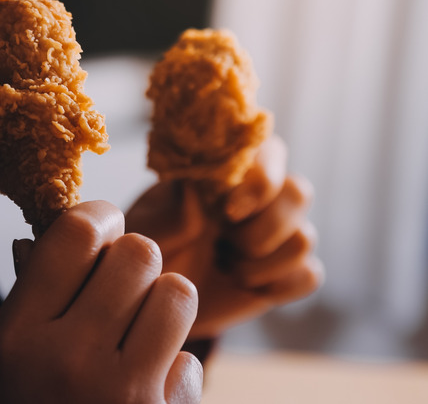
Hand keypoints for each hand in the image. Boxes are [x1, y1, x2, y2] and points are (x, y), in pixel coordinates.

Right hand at [0, 201, 202, 403]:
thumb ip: (11, 312)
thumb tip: (33, 246)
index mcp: (15, 340)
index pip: (75, 235)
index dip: (95, 217)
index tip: (101, 225)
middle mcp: (70, 362)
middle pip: (136, 255)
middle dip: (130, 261)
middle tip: (118, 282)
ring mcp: (123, 398)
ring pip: (177, 295)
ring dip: (161, 305)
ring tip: (138, 328)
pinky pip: (193, 365)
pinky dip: (175, 373)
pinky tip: (145, 394)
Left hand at [126, 136, 323, 338]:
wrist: (150, 299)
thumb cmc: (145, 249)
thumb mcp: (147, 228)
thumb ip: (174, 211)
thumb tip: (201, 194)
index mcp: (228, 171)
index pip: (269, 153)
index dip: (260, 181)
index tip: (228, 210)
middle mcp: (260, 198)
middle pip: (299, 193)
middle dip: (263, 227)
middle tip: (221, 244)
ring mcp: (275, 236)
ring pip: (304, 238)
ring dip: (262, 260)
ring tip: (223, 265)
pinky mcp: (284, 274)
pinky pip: (308, 275)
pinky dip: (276, 284)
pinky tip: (241, 285)